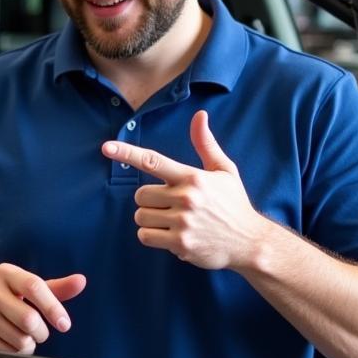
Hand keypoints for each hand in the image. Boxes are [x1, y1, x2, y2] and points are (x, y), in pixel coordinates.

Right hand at [0, 264, 85, 354]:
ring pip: (20, 340)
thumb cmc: (3, 297)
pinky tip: (7, 342)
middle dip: (41, 332)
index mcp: (5, 273)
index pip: (34, 287)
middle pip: (29, 320)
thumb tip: (81, 281)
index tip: (64, 324)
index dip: (53, 307)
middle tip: (38, 331)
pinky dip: (15, 353)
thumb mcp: (24, 288)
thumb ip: (54, 288)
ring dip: (28, 344)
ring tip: (20, 335)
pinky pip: (7, 353)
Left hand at [101, 109, 266, 269]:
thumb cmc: (233, 204)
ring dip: (151, 220)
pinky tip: (173, 236)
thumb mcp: (224, 171)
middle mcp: (186, 197)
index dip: (127, 153)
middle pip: (140, 195)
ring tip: (174, 222)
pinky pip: (145, 236)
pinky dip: (153, 237)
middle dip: (150, 201)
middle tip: (170, 206)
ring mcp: (183, 221)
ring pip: (141, 216)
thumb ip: (206, 144)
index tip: (106, 148)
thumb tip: (199, 115)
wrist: (250, 242)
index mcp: (193, 177)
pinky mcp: (180, 242)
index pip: (153, 161)